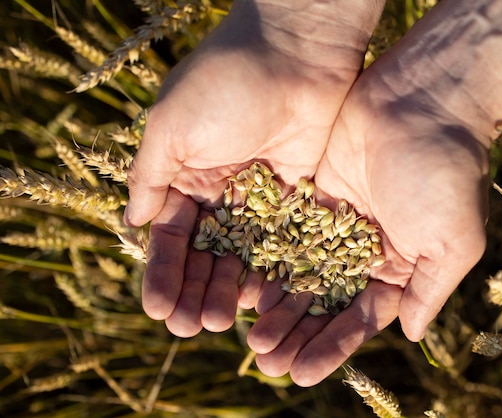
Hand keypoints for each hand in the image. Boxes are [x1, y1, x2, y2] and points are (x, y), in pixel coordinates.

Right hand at [125, 2, 382, 336]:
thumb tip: (134, 222)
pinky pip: (284, 242)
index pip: (171, 236)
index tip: (157, 309)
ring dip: (229, 289)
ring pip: (244, 255)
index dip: (164, 273)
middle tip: (190, 329)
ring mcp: (262, 196)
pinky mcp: (299, 196)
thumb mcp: (172, 127)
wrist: (296, 51)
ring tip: (221, 323)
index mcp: (187, 174)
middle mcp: (222, 191)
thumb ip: (152, 176)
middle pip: (207, 254)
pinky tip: (263, 301)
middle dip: (195, 290)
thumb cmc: (224, 83)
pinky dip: (272, 271)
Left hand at [246, 52, 490, 385]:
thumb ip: (430, 290)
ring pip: (300, 274)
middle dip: (297, 334)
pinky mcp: (313, 196)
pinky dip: (268, 263)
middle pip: (325, 303)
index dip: (332, 347)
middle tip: (265, 363)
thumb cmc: (445, 172)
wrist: (421, 99)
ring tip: (248, 338)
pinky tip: (244, 289)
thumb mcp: (452, 240)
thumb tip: (410, 336)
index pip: (360, 319)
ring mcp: (337, 224)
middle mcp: (366, 251)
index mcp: (399, 267)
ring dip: (277, 307)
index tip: (302, 374)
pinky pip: (284, 236)